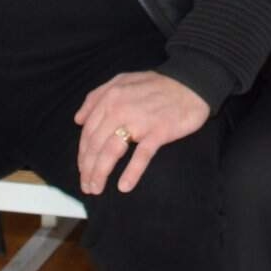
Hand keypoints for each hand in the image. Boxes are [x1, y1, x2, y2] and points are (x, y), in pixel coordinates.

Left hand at [71, 71, 208, 194]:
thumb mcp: (123, 80)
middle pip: (96, 145)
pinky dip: (131, 172)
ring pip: (111, 152)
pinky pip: (141, 155)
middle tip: (87, 186)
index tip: (83, 169)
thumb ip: (97, 96)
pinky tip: (124, 186)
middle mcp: (120, 109)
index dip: (83, 154)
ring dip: (100, 173)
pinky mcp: (159, 132)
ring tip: (96, 189)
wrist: (192, 83)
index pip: (88, 132)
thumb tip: (78, 119)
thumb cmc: (157, 84)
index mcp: (110, 97)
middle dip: (88, 169)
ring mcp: (139, 121)